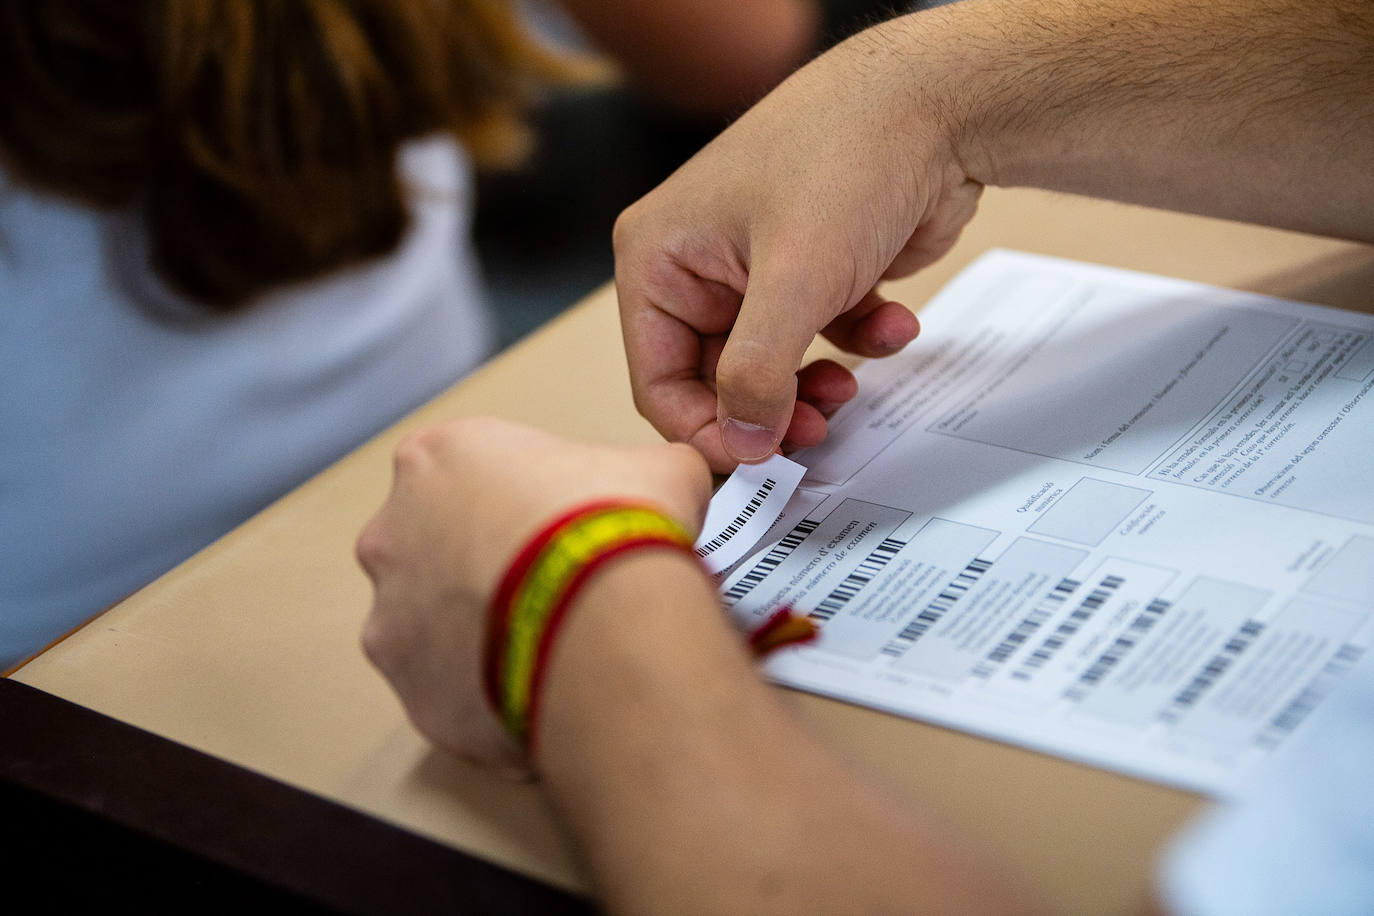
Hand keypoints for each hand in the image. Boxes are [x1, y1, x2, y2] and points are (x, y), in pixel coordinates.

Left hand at [355, 417, 711, 772]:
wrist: (604, 625)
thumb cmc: (615, 531)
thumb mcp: (659, 470)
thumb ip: (647, 469)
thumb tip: (669, 484)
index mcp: (438, 457)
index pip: (472, 471)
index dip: (526, 498)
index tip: (563, 521)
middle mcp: (392, 531)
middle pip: (438, 545)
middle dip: (489, 564)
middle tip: (553, 583)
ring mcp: (390, 614)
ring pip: (434, 623)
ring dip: (482, 629)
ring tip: (551, 641)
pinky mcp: (409, 686)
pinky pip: (447, 686)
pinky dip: (486, 689)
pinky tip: (540, 684)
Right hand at [614, 17, 981, 471]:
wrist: (940, 102)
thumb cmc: (847, 154)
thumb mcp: (792, 281)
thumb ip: (757, 375)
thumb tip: (745, 442)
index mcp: (659, 257)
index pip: (658, 379)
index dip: (706, 429)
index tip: (760, 459)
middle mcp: (698, 264)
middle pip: (715, 379)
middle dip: (770, 409)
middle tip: (815, 431)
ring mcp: (756, 267)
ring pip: (773, 366)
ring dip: (817, 384)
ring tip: (852, 384)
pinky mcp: (812, 270)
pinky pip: (822, 337)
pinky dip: (858, 341)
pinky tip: (893, 321)